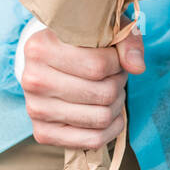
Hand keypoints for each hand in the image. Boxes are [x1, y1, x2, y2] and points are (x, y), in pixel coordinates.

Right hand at [22, 28, 144, 150]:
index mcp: (41, 47)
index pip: (97, 66)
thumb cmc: (79, 43)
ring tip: (112, 90)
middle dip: (118, 84)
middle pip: (102, 93)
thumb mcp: (102, 29)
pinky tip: (111, 113)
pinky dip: (111, 128)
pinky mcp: (43, 133)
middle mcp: (33, 80)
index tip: (115, 58)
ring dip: (116, 104)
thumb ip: (124, 41)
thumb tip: (137, 67)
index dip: (117, 63)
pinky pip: (92, 140)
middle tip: (116, 75)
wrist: (48, 62)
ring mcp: (36, 109)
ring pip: (100, 117)